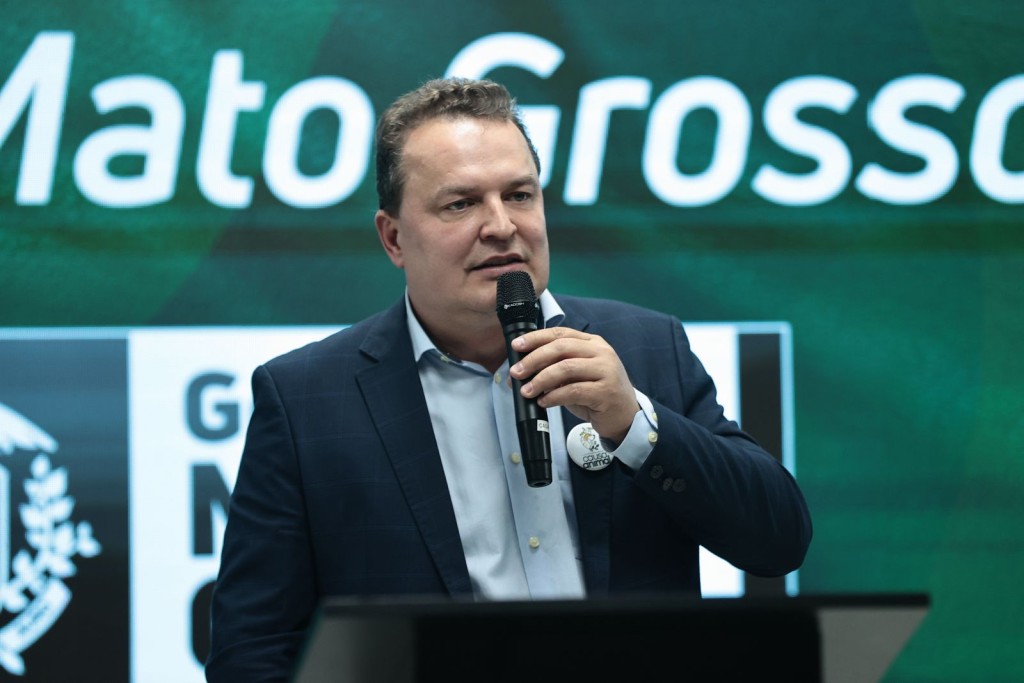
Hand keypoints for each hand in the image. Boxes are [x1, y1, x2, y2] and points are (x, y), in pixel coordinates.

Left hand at [510, 327, 638, 443]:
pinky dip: (554, 396)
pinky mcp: (606, 391)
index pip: (560, 333)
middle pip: (561, 348)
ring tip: (526, 391)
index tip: (516, 346)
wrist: (625, 416)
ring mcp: (606, 371)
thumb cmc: (596, 394)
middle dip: (534, 359)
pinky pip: (574, 391)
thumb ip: (554, 368)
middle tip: (516, 372)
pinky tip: (544, 401)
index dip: (536, 338)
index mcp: (592, 343)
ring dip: (541, 379)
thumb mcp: (576, 376)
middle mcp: (601, 352)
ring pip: (566, 368)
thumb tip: (521, 371)